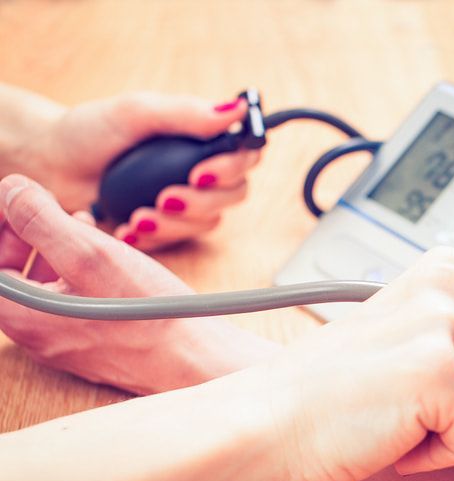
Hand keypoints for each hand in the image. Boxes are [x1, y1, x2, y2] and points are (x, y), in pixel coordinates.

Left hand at [0, 174, 276, 393]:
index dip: (2, 223)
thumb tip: (11, 191)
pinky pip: (68, 299)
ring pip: (39, 284)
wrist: (196, 359)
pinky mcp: (93, 342)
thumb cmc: (148, 314)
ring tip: (82, 224)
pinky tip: (107, 255)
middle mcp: (35, 333)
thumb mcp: (91, 254)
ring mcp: (64, 341)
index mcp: (22, 313)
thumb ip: (40, 219)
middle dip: (24, 232)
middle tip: (52, 207)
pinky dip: (76, 269)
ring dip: (52, 247)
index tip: (22, 198)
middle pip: (8, 272)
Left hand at [15, 90, 260, 250]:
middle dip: (203, 201)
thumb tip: (236, 108)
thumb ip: (186, 113)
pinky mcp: (167, 228)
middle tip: (166, 197)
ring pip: (209, 222)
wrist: (50, 166)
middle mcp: (201, 170)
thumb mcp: (135, 113)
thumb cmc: (90, 132)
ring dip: (175, 223)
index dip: (233, 167)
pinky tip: (128, 230)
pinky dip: (155, 239)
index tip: (201, 173)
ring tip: (138, 217)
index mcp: (201, 138)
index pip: (246, 153)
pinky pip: (179, 242)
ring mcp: (186, 201)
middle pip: (235, 194)